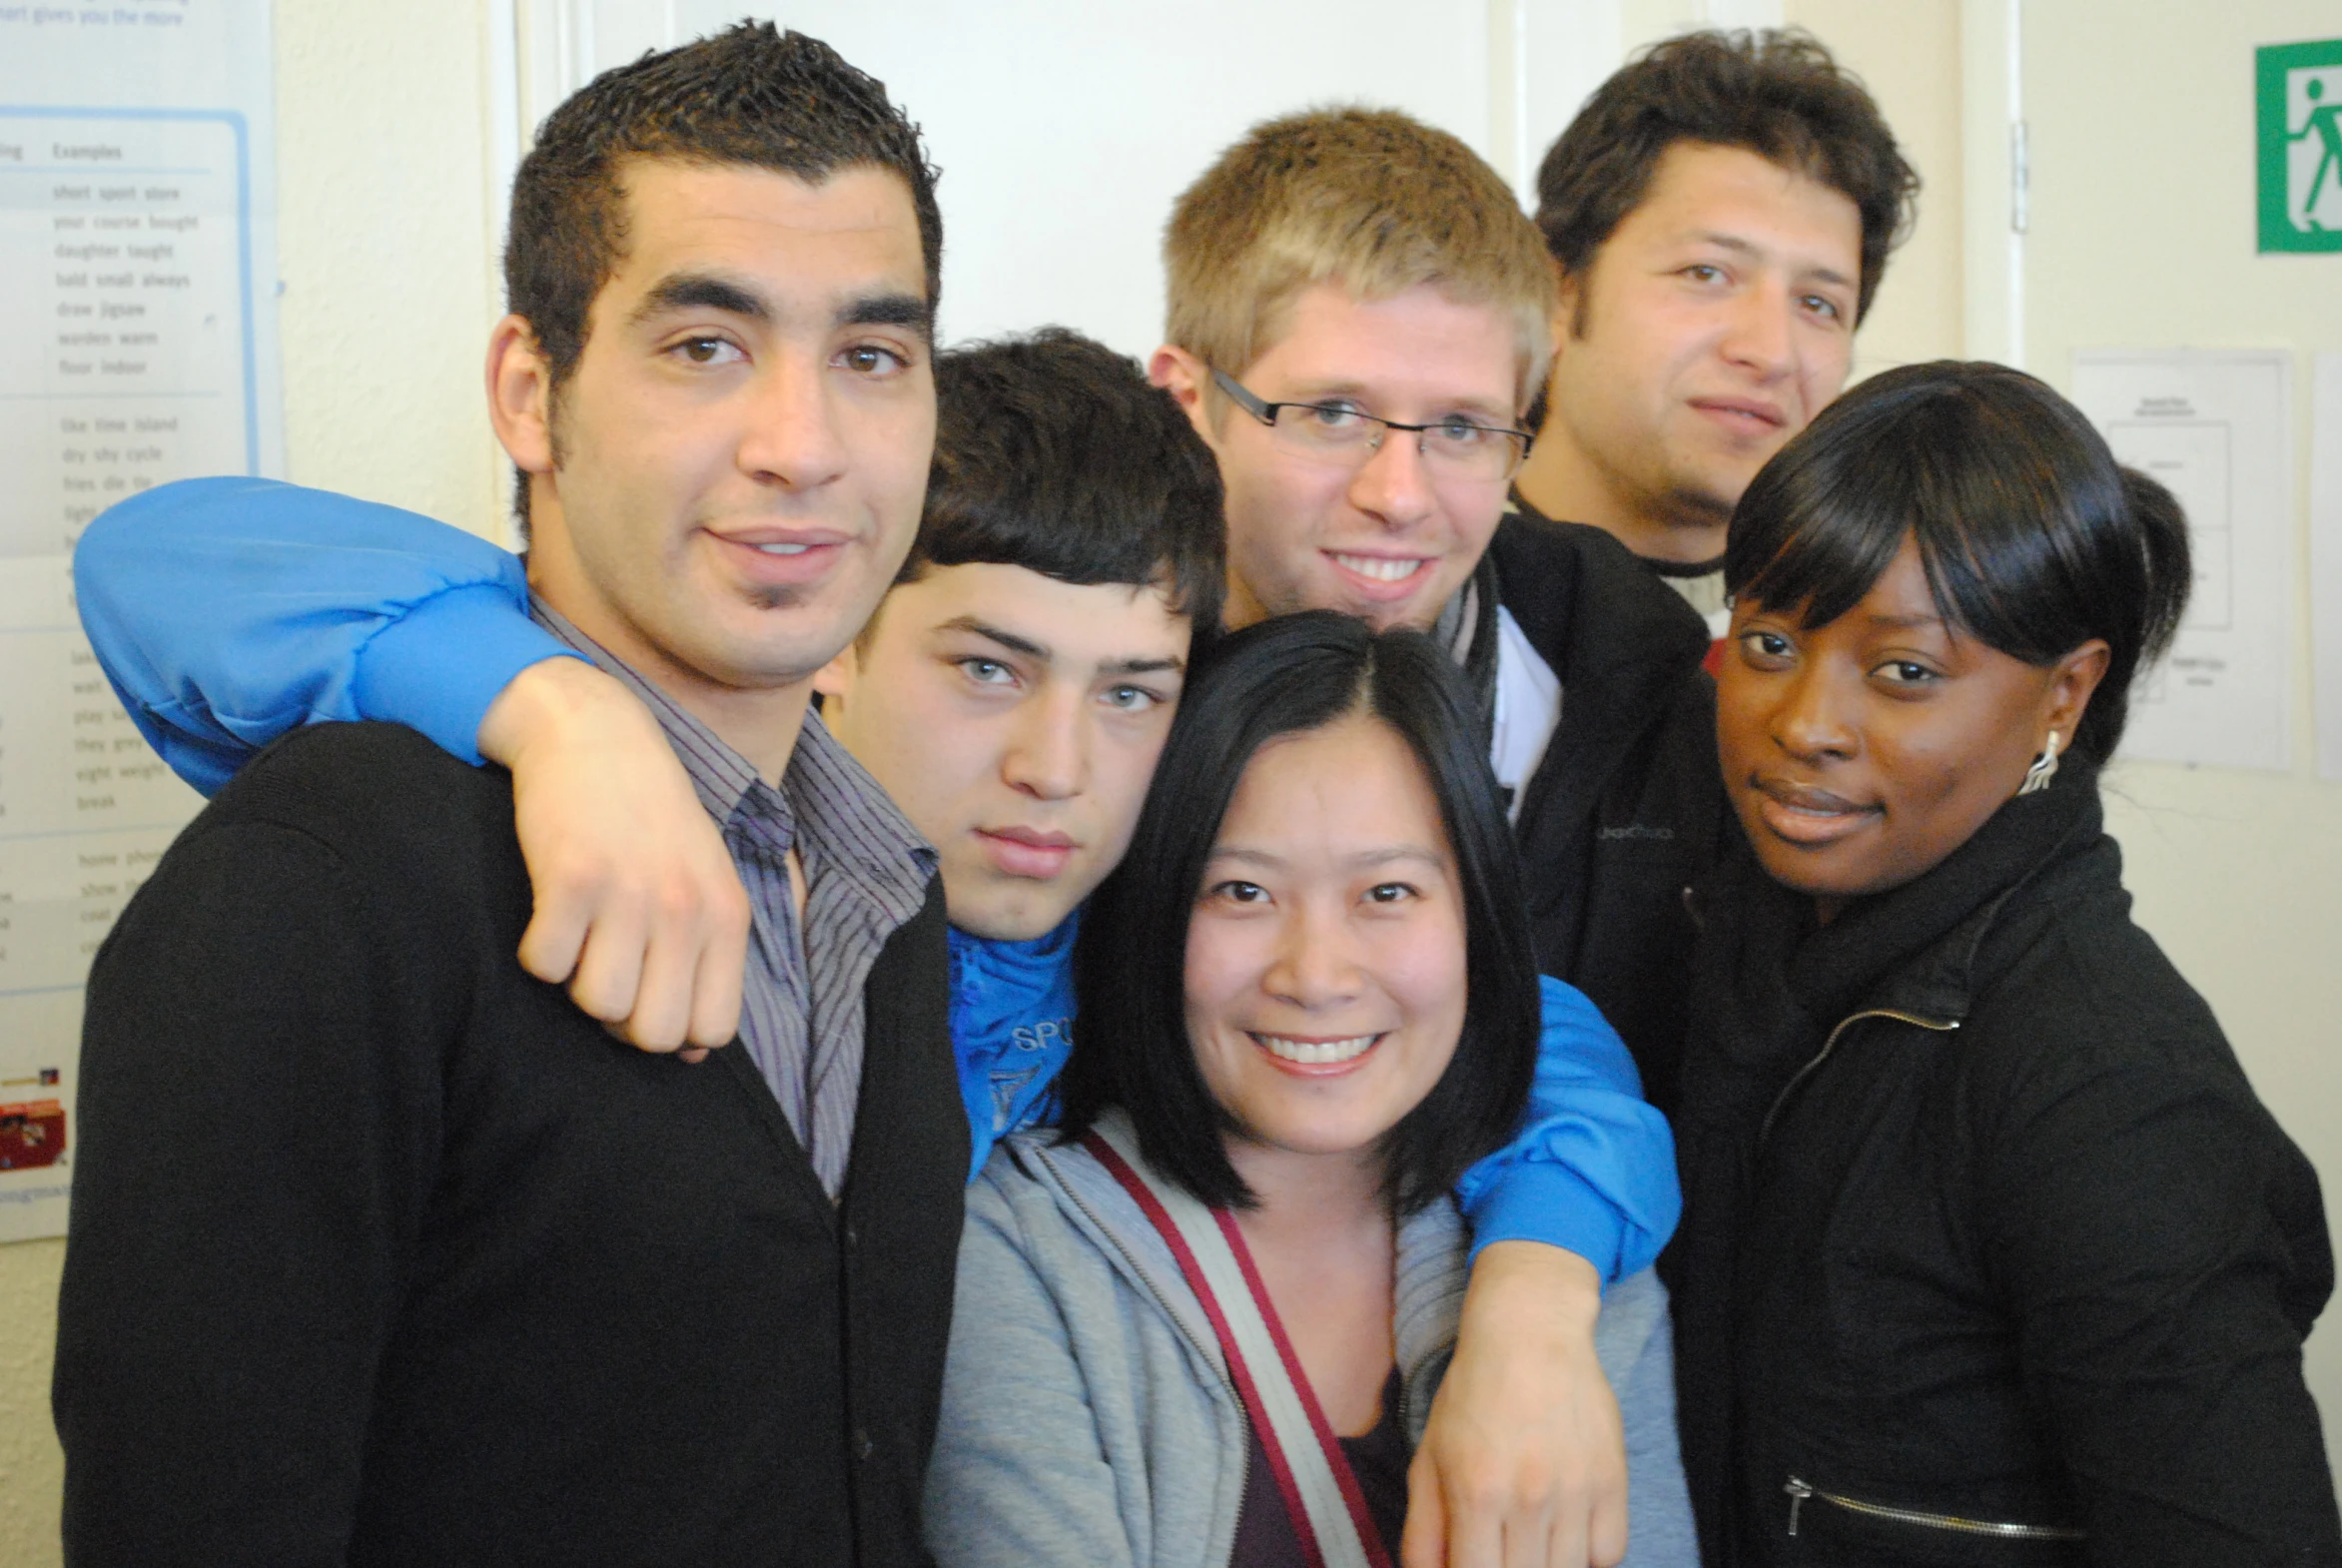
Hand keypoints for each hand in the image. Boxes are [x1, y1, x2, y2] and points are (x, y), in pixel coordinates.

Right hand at [477, 657, 749, 1054]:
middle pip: (651, 1031)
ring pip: (596, 1003)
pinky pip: (544, 964)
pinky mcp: (570, 876)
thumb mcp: (702, 880)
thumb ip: (707, 960)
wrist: (594, 733)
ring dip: (576, 982)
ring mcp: (630, 892)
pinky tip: (549, 913)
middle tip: (605, 968)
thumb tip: (695, 1052)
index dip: (673, 1029)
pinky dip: (537, 951)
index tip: (649, 994)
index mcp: (726, 915)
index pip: (713, 1028)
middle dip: (620, 1018)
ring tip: (581, 936)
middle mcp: (686, 907)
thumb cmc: (650, 819)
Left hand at [1403, 1242, 1625, 1567]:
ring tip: (1529, 1539)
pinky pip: (1609, 1553)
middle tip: (1499, 1545)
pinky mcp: (1612, 1480)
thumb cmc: (1473, 1393)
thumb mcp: (1430, 1455)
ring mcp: (1577, 1491)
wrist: (1532, 1332)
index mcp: (1475, 1493)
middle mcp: (1529, 1498)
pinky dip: (1589, 1556)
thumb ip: (1424, 1530)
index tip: (1473, 1561)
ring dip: (1547, 1564)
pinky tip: (1566, 1533)